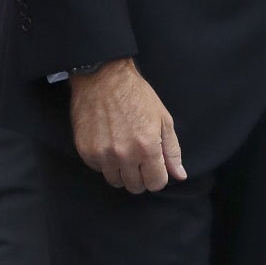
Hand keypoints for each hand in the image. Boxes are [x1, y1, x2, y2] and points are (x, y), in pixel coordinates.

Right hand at [69, 58, 186, 193]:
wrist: (103, 78)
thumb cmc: (137, 96)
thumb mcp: (163, 119)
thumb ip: (172, 151)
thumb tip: (179, 175)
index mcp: (147, 147)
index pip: (155, 183)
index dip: (158, 177)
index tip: (155, 167)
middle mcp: (124, 154)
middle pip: (135, 187)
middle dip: (141, 177)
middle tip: (140, 159)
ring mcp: (102, 154)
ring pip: (115, 181)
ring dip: (122, 171)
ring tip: (124, 151)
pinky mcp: (86, 151)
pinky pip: (98, 169)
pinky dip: (105, 162)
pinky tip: (109, 144)